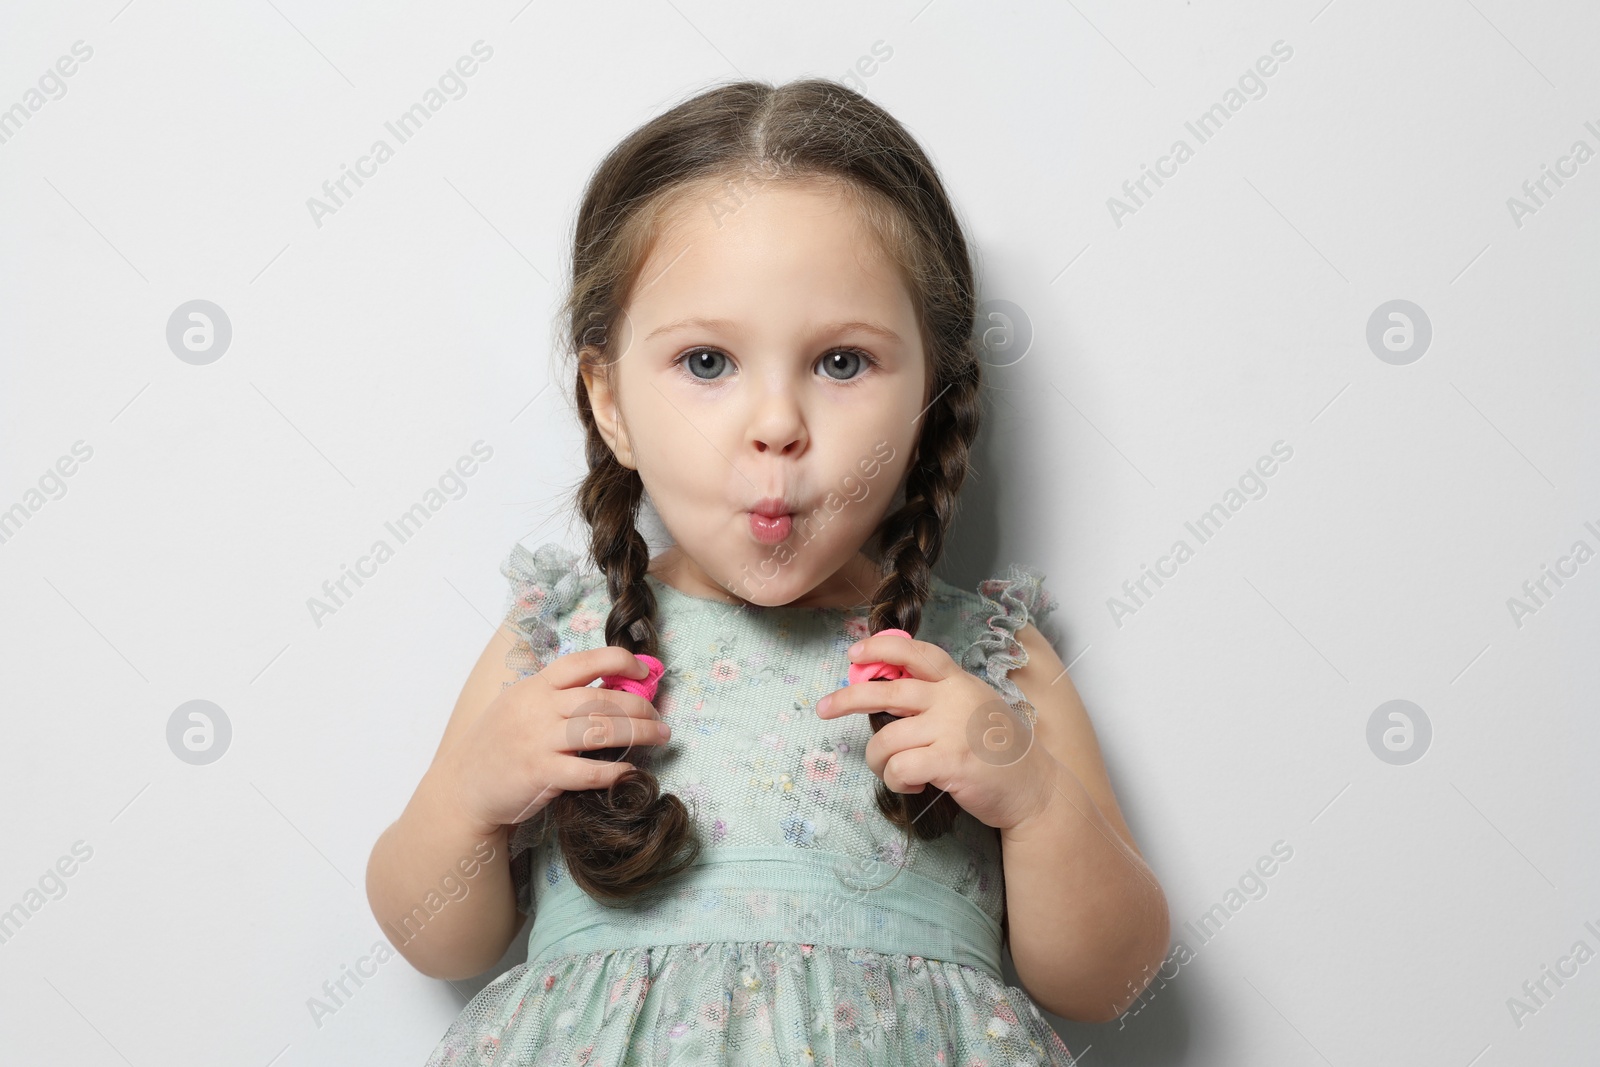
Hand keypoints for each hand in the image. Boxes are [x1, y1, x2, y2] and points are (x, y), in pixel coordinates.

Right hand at [437, 646, 672, 836]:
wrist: (463, 785)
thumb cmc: (498, 743)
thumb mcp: (521, 704)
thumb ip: (557, 696)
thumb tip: (611, 689)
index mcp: (536, 686)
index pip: (583, 662)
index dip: (620, 662)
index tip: (644, 673)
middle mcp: (539, 708)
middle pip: (602, 699)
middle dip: (640, 707)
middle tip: (660, 717)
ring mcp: (539, 740)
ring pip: (601, 730)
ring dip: (639, 733)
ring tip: (660, 737)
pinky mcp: (541, 773)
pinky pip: (588, 771)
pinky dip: (614, 771)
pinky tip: (630, 772)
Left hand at [815, 632, 1056, 831]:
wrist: (1036, 788)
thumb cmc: (1000, 750)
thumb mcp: (975, 707)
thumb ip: (941, 695)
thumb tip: (890, 690)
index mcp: (958, 682)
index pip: (917, 652)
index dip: (882, 648)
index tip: (853, 652)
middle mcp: (953, 700)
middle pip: (888, 690)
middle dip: (847, 698)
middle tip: (823, 708)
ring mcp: (951, 731)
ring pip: (886, 739)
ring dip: (878, 761)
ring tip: (893, 772)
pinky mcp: (950, 763)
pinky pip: (900, 768)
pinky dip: (897, 781)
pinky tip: (914, 786)